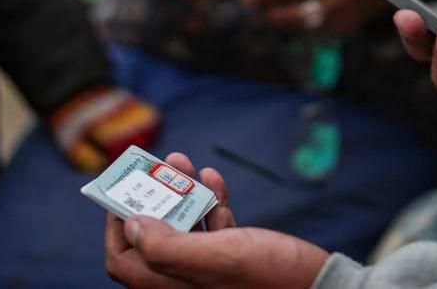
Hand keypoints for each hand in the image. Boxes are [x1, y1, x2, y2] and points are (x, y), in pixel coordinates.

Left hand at [104, 152, 327, 288]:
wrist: (321, 286)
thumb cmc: (270, 279)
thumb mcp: (215, 259)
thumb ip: (167, 246)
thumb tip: (130, 225)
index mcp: (172, 286)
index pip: (122, 261)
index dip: (115, 228)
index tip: (120, 196)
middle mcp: (187, 280)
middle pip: (153, 235)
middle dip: (152, 198)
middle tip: (153, 167)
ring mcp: (212, 268)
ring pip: (183, 225)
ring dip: (180, 191)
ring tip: (183, 161)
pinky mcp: (235, 256)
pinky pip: (213, 224)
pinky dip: (211, 199)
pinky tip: (213, 178)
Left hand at [239, 0, 391, 35]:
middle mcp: (332, 5)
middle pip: (286, 11)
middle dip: (263, 4)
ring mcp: (336, 21)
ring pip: (294, 23)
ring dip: (275, 14)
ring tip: (260, 5)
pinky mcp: (340, 29)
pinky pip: (308, 28)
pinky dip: (292, 20)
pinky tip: (282, 11)